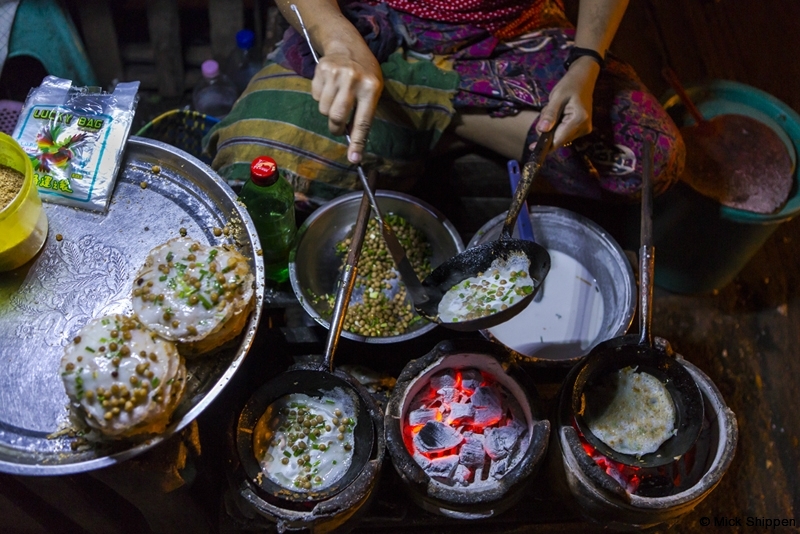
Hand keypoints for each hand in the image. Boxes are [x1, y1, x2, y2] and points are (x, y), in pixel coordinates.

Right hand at [311, 46, 382, 163]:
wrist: (348, 46)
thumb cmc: (364, 75)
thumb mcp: (373, 91)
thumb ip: (364, 114)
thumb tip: (353, 144)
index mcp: (371, 88)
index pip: (363, 121)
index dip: (358, 142)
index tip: (354, 159)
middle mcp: (353, 80)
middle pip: (337, 117)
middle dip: (336, 128)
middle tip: (339, 128)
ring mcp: (336, 73)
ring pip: (324, 109)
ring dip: (328, 111)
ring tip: (336, 100)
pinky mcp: (321, 69)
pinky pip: (316, 96)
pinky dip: (321, 98)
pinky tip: (329, 87)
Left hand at [534, 58, 599, 148]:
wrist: (583, 79)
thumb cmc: (569, 85)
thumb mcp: (556, 97)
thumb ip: (549, 114)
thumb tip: (542, 130)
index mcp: (579, 119)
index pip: (558, 140)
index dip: (545, 144)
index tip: (531, 147)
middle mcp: (584, 128)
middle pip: (558, 139)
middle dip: (548, 130)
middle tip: (546, 111)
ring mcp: (584, 129)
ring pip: (560, 136)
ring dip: (552, 127)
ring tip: (554, 110)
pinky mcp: (582, 129)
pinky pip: (564, 132)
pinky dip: (557, 126)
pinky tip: (558, 114)